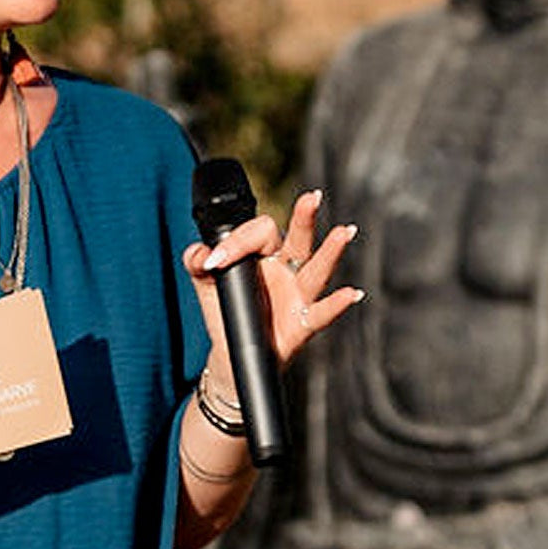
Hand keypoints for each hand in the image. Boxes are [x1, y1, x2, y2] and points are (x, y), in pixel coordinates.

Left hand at [183, 189, 361, 386]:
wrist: (232, 351)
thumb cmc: (226, 309)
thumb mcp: (205, 282)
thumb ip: (196, 261)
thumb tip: (199, 252)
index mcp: (265, 254)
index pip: (260, 232)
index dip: (237, 242)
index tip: (214, 262)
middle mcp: (286, 270)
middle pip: (299, 240)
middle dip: (305, 218)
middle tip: (313, 197)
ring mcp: (297, 296)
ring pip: (316, 270)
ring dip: (330, 252)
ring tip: (344, 232)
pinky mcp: (301, 324)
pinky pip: (321, 313)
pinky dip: (336, 305)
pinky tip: (351, 294)